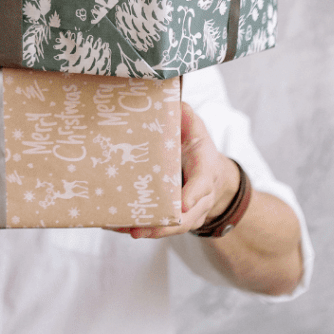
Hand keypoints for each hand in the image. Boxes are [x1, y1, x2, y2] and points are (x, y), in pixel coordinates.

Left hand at [115, 101, 238, 238]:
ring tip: (125, 229)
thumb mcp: (197, 130)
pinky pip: (162, 228)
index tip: (181, 204)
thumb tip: (175, 103)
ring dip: (150, 231)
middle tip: (142, 228)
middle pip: (186, 217)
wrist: (214, 176)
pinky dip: (142, 228)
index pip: (203, 184)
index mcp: (206, 171)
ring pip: (174, 227)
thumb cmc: (199, 149)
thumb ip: (187, 118)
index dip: (192, 195)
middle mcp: (200, 197)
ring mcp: (189, 212)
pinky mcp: (176, 218)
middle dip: (165, 225)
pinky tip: (119, 227)